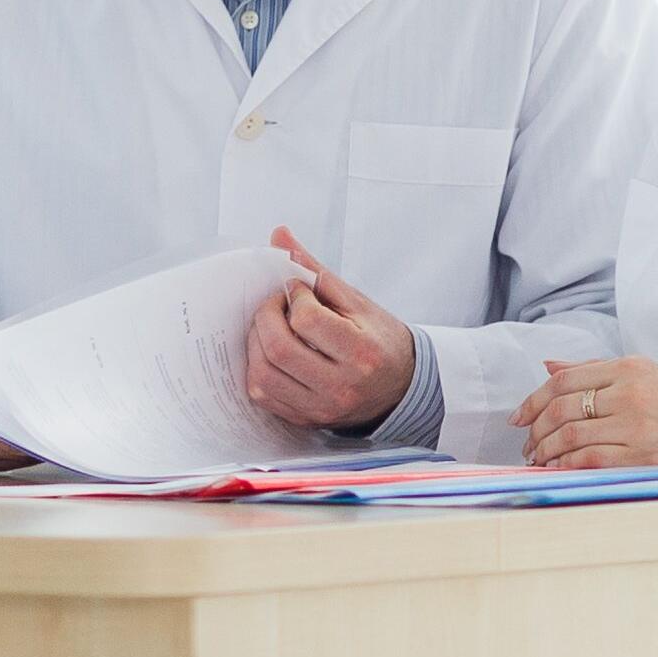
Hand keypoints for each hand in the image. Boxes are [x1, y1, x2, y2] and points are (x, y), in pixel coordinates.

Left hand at [245, 225, 415, 429]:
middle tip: (275, 304)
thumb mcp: (357, 302)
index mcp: (361, 352)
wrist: (402, 387)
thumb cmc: (380, 340)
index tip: (297, 290)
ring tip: (269, 327)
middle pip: (278, 349)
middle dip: (265, 317)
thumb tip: (279, 236)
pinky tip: (269, 352)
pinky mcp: (307, 420)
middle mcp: (341, 386)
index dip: (293, 296)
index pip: (306, 320)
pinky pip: (264, 397)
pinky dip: (257, 369)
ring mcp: (322, 408)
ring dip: (255, 343)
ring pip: (263, 376)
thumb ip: (316, 270)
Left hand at [515, 356, 657, 472]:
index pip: (565, 379)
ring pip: (571, 437)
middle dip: (535, 430)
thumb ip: (601, 374)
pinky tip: (560, 474)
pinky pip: (590, 462)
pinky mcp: (648, 458)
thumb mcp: (656, 380)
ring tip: (539, 463)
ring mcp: (640, 425)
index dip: (533, 400)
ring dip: (546, 453)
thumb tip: (550, 366)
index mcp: (634, 368)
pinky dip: (566, 469)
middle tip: (527, 446)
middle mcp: (634, 392)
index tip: (520, 418)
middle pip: (562, 408)